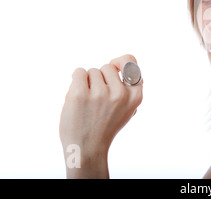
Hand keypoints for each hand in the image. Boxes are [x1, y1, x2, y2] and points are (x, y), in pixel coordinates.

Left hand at [59, 54, 142, 177]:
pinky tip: (77, 96)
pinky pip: (79, 72)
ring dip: (88, 83)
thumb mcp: (128, 109)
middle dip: (101, 78)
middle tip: (98, 98)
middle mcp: (120, 94)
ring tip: (88, 102)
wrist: (87, 149)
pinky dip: (76, 81)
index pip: (131, 64)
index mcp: (135, 96)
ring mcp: (100, 94)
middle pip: (107, 67)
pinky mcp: (80, 94)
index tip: (114, 66)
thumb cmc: (106, 126)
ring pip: (92, 71)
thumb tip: (123, 64)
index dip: (121, 62)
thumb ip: (130, 89)